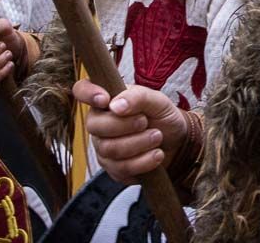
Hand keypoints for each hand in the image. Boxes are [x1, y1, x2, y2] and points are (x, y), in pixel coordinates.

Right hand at [72, 80, 188, 182]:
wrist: (177, 142)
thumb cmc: (162, 116)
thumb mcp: (157, 100)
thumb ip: (138, 97)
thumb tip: (115, 105)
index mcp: (107, 100)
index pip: (82, 89)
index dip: (88, 93)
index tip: (105, 99)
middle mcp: (99, 123)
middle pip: (95, 126)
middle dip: (125, 125)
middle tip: (146, 122)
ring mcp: (103, 147)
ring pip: (109, 149)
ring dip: (139, 143)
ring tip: (157, 136)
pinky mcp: (113, 169)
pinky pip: (121, 168)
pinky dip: (144, 161)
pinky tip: (156, 154)